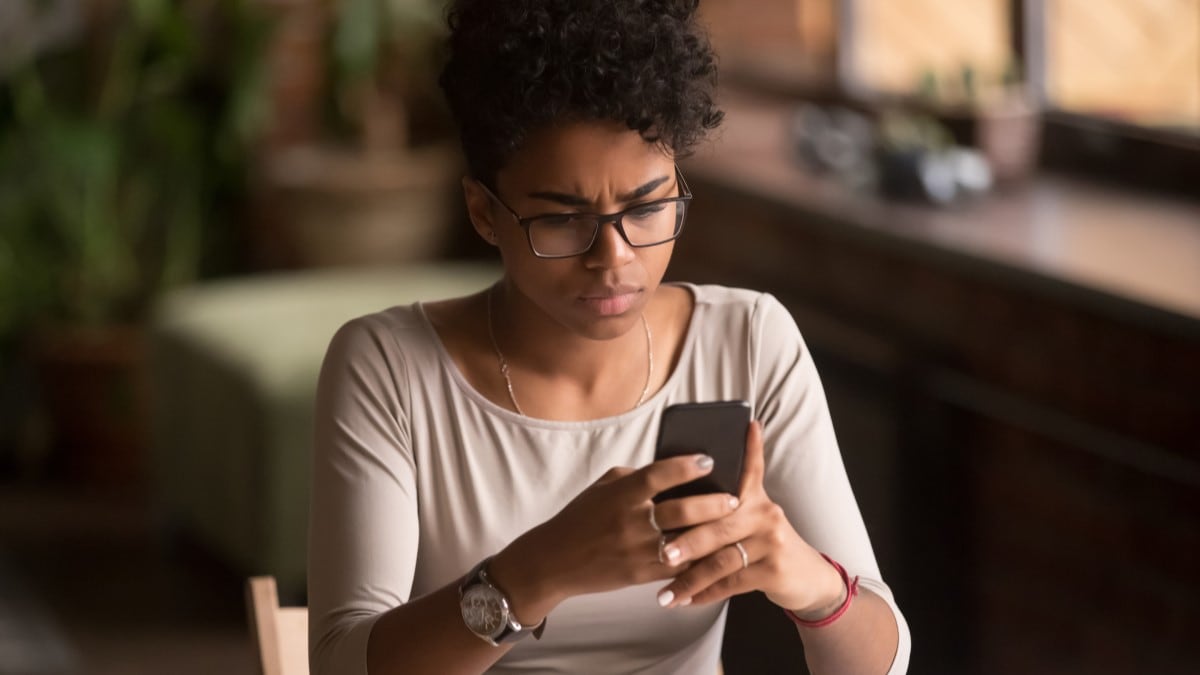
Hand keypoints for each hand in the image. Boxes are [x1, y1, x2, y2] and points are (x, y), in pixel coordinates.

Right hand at [490, 452, 739, 621]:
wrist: (555, 560)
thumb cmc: (581, 518)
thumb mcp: (603, 488)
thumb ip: (636, 478)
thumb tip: (672, 469)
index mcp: (621, 494)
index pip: (659, 474)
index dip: (686, 466)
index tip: (709, 460)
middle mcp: (630, 521)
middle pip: (681, 510)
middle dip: (713, 503)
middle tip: (735, 498)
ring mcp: (636, 550)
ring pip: (685, 542)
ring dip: (712, 534)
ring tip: (732, 526)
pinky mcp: (640, 575)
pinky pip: (677, 567)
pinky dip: (698, 560)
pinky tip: (716, 553)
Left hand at [651, 421, 845, 615]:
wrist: (805, 576)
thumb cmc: (763, 544)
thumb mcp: (751, 518)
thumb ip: (722, 505)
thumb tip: (678, 492)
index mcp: (755, 496)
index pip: (749, 467)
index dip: (748, 446)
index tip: (745, 425)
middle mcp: (765, 513)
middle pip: (718, 524)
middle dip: (686, 541)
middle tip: (660, 553)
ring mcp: (772, 541)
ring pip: (722, 559)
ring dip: (690, 578)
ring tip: (665, 593)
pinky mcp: (774, 569)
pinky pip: (732, 583)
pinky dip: (706, 594)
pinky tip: (686, 601)